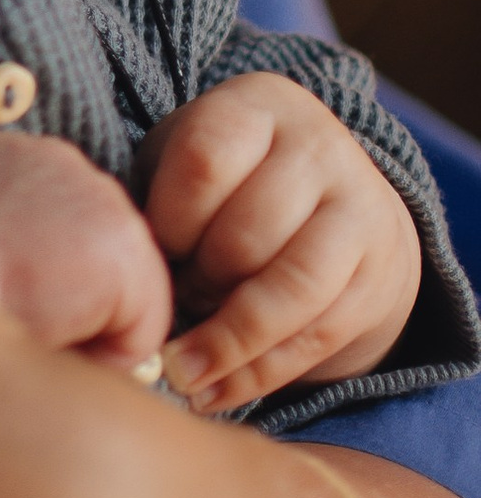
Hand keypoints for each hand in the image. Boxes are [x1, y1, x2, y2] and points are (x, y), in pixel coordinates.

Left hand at [140, 76, 422, 414]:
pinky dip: (258, 374)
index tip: (150, 252)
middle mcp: (319, 149)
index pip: (206, 158)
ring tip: (181, 372)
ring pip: (292, 291)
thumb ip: (153, 199)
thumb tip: (118, 279)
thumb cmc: (230, 182)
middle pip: (248, 233)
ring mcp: (359, 211)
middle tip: (168, 307)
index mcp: (258, 106)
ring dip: (228, 343)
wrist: (338, 197)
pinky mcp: (379, 277)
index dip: (170, 218)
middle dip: (199, 283)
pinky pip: (318, 337)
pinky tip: (214, 392)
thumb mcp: (186, 159)